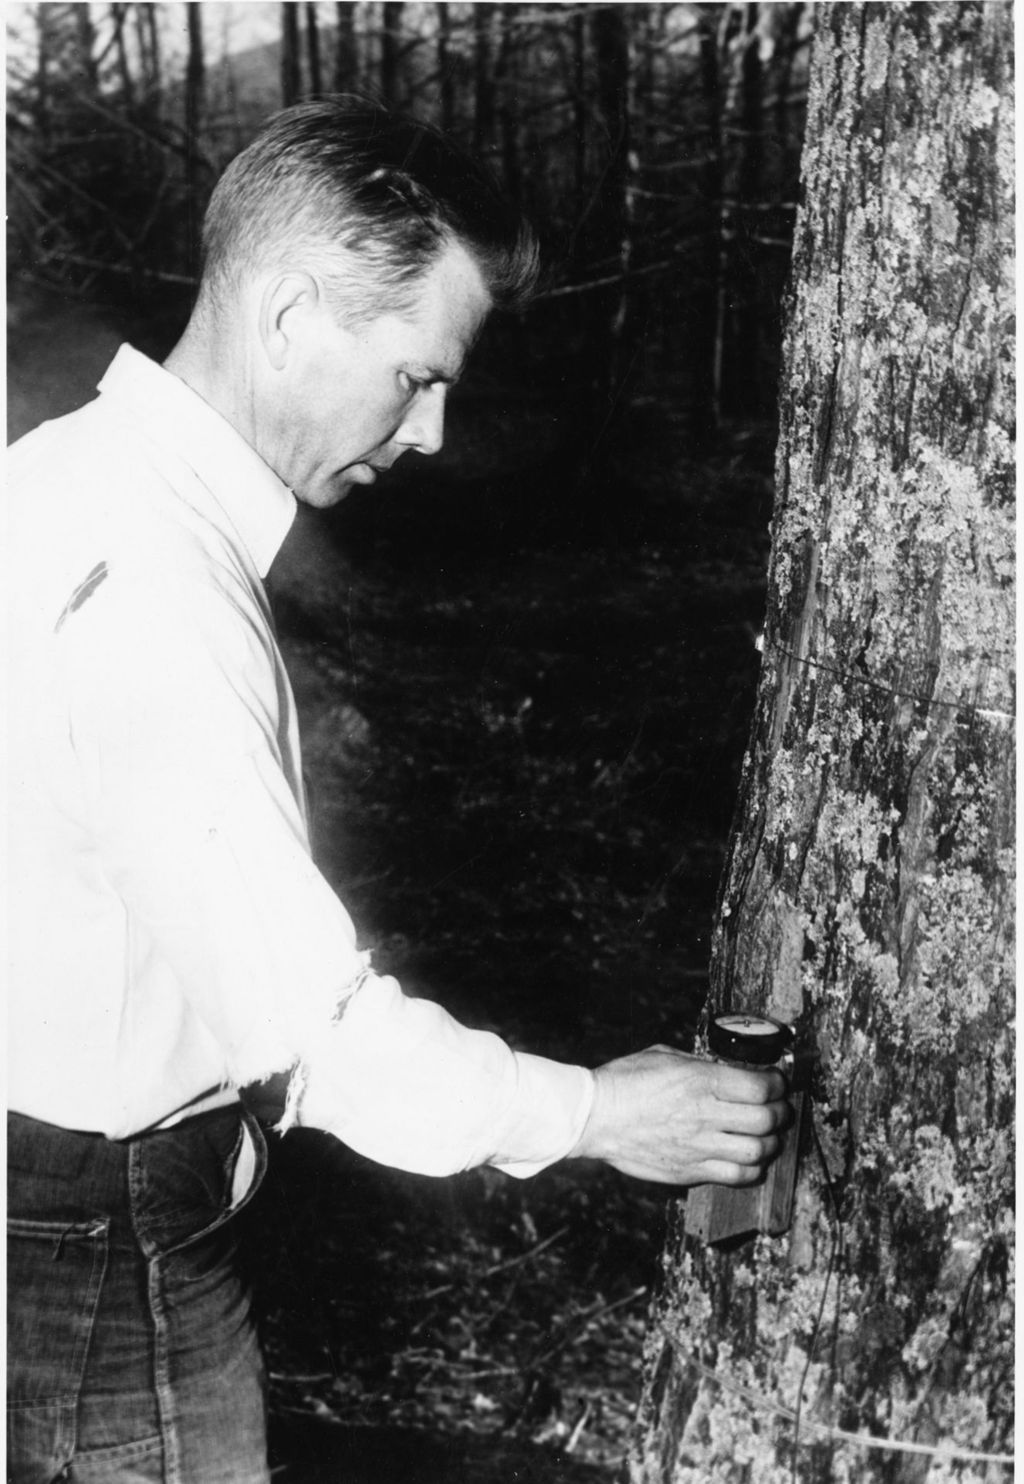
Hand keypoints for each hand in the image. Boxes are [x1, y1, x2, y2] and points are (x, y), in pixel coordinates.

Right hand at [570, 1044, 790, 1185]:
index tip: (777, 1084)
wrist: (594, 1117)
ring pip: (757, 1151)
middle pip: (766, 1120)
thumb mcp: (665, 1056)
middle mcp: (705, 1114)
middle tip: (779, 1109)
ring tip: (766, 1136)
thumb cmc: (625, 1081)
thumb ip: (700, 1065)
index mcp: (701, 1080)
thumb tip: (725, 1071)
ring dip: (769, 1143)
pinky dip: (751, 1169)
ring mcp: (699, 1146)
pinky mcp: (690, 1170)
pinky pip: (736, 1176)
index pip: (761, 1088)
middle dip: (780, 1113)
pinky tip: (748, 1159)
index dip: (778, 1085)